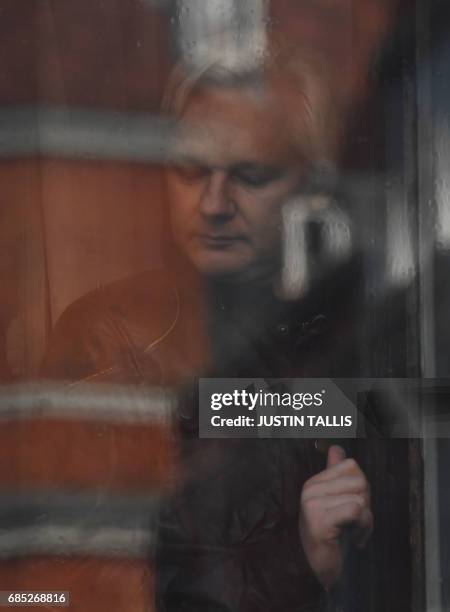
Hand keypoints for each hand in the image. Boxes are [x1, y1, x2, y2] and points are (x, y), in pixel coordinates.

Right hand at [299, 445, 372, 588]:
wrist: (319, 571)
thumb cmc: (333, 538)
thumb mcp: (335, 502)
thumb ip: (335, 474)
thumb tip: (337, 448)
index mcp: (314, 482)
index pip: (351, 465)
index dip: (360, 488)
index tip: (351, 508)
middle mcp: (309, 489)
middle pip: (359, 480)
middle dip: (365, 504)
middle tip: (353, 523)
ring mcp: (312, 504)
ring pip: (360, 496)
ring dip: (365, 519)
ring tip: (352, 531)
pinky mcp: (319, 521)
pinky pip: (356, 510)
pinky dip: (363, 527)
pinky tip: (353, 538)